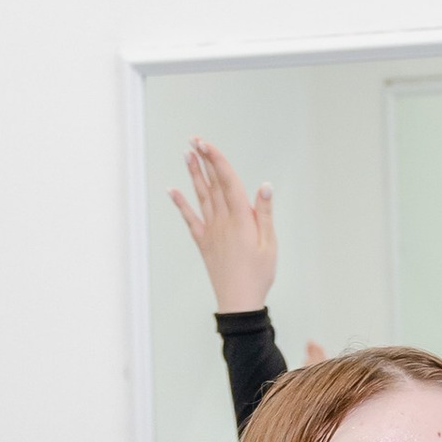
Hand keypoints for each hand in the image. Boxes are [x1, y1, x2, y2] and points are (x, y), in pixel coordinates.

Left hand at [168, 142, 277, 313]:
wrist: (239, 301)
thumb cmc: (259, 274)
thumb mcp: (269, 244)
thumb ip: (265, 213)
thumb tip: (264, 186)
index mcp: (242, 219)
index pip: (228, 181)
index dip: (217, 160)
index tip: (207, 143)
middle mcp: (223, 221)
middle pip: (213, 184)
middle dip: (204, 160)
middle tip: (195, 140)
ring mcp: (211, 231)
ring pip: (201, 196)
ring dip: (194, 175)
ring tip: (186, 155)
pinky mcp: (204, 242)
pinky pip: (190, 219)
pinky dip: (181, 204)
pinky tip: (172, 190)